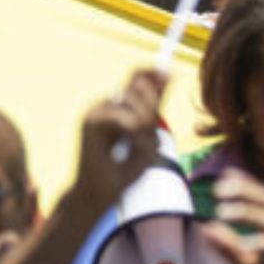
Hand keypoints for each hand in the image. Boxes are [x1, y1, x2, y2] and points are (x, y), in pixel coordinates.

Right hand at [72, 68, 167, 204]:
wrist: (102, 192)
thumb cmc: (125, 169)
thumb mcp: (148, 136)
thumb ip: (154, 108)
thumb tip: (168, 73)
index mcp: (117, 107)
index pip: (136, 78)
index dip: (153, 73)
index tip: (172, 72)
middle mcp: (104, 105)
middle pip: (137, 87)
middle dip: (151, 104)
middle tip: (146, 128)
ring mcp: (95, 111)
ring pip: (132, 101)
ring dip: (143, 122)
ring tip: (136, 142)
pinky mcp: (91, 122)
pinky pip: (125, 117)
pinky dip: (133, 131)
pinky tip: (130, 142)